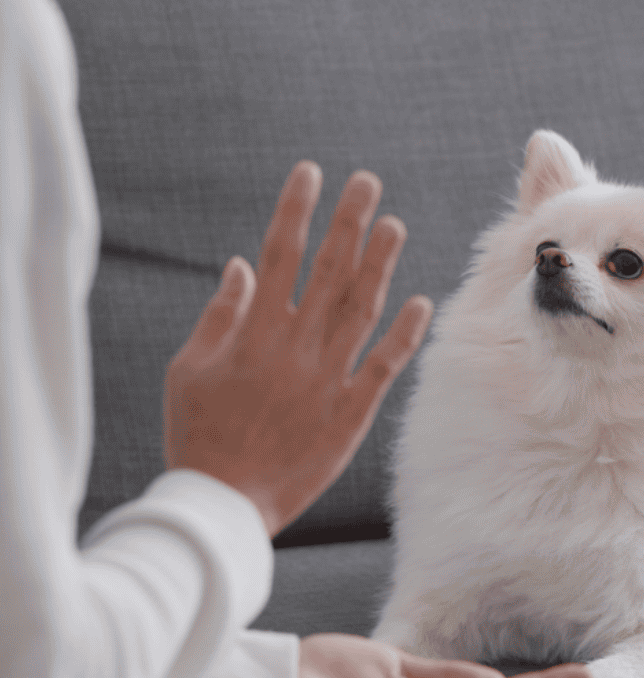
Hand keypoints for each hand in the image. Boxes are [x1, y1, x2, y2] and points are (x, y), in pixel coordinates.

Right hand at [163, 163, 432, 536]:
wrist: (224, 503)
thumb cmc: (199, 435)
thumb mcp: (188, 370)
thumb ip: (218, 316)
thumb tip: (238, 264)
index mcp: (253, 332)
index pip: (278, 256)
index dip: (296, 211)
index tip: (312, 173)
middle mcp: (294, 347)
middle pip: (327, 272)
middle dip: (348, 223)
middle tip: (367, 183)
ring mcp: (326, 378)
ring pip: (360, 309)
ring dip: (379, 265)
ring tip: (394, 225)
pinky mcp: (351, 412)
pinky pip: (383, 366)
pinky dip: (403, 334)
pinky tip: (421, 303)